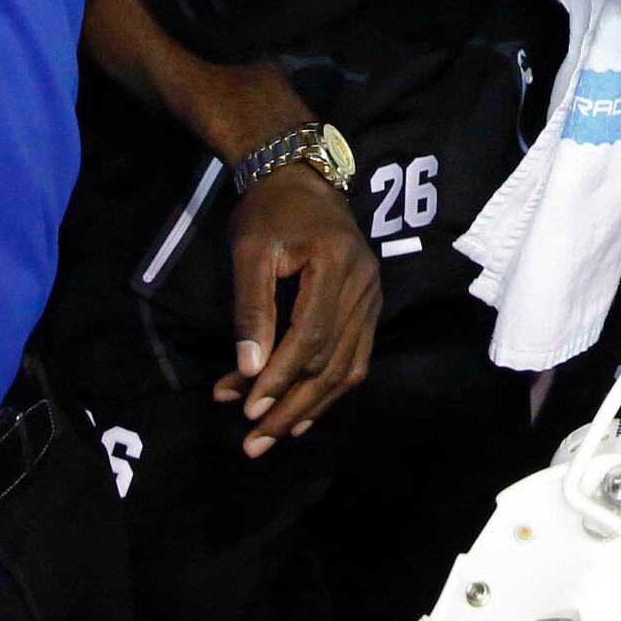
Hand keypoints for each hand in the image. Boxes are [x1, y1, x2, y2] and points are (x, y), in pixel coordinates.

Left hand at [212, 164, 379, 453]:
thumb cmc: (269, 212)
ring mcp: (372, 296)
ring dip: (310, 406)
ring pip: (348, 366)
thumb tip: (247, 370)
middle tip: (255, 442)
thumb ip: (251, 309)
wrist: (300, 178)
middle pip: (332, 360)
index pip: (311, 336)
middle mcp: (364, 284)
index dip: (280, 377)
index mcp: (335, 263)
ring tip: (274, 436)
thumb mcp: (250, 251)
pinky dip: (330, 390)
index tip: (248, 409)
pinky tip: (305, 415)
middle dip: (291, 405)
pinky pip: (356, 357)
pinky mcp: (369, 305)